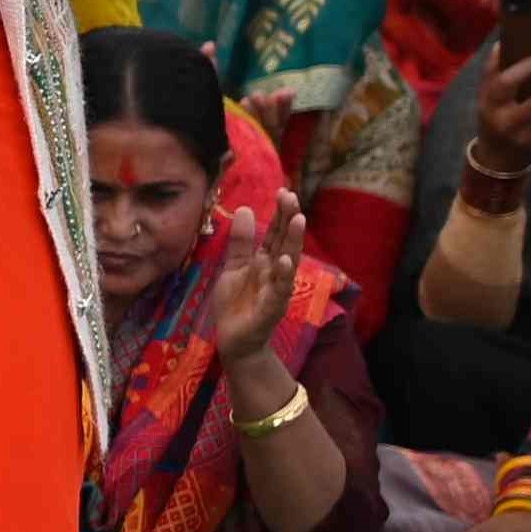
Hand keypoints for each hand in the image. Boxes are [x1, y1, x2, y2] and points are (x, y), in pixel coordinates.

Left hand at [203, 204, 296, 367]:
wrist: (235, 341)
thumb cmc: (237, 304)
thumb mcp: (233, 267)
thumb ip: (240, 242)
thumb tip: (245, 208)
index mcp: (265, 262)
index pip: (275, 234)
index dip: (279, 214)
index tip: (283, 190)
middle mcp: (275, 273)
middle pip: (284, 243)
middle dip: (288, 220)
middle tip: (291, 196)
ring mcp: (276, 290)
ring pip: (287, 263)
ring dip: (293, 242)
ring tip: (297, 220)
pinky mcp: (271, 309)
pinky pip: (279, 291)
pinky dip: (283, 276)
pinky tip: (285, 261)